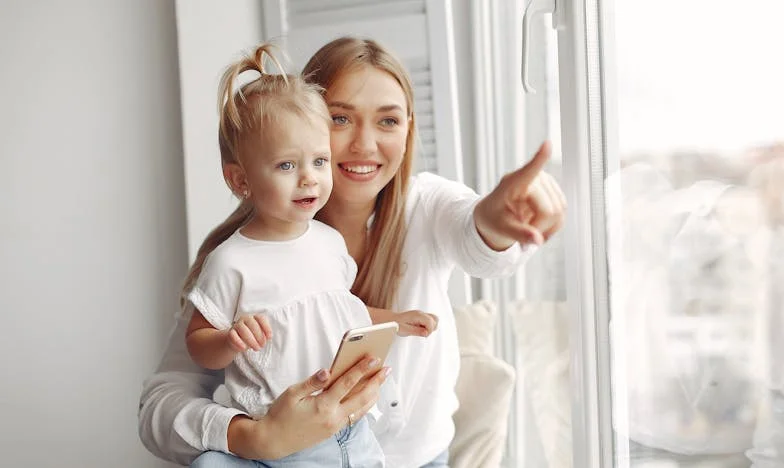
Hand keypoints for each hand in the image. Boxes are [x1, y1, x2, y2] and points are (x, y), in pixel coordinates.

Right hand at [227, 357, 388, 458]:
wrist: (274, 440)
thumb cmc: (281, 414)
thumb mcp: (292, 393)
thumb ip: (312, 382)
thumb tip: (328, 370)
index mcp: (322, 405)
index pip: (347, 383)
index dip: (362, 369)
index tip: (373, 358)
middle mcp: (333, 417)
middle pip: (362, 397)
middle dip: (376, 382)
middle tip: (386, 369)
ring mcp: (335, 426)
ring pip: (362, 409)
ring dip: (373, 394)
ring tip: (380, 381)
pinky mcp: (334, 430)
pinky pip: (354, 416)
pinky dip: (364, 405)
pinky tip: (367, 396)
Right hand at [228, 314, 271, 351]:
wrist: (238, 341)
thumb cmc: (253, 336)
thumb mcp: (260, 335)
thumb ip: (264, 334)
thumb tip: (267, 338)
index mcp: (255, 317)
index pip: (261, 318)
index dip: (266, 327)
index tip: (269, 337)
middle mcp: (245, 318)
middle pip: (252, 324)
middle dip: (259, 336)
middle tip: (262, 345)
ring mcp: (237, 325)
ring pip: (243, 329)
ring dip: (251, 340)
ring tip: (256, 348)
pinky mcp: (230, 333)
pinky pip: (233, 335)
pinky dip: (239, 342)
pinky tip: (244, 348)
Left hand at [394, 310, 438, 336]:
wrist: (391, 320)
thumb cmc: (396, 325)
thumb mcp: (404, 330)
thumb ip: (416, 331)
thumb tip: (427, 333)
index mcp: (417, 315)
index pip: (430, 321)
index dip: (429, 330)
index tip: (424, 335)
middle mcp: (420, 313)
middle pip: (435, 319)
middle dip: (431, 328)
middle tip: (422, 333)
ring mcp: (421, 314)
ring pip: (434, 319)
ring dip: (431, 327)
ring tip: (422, 331)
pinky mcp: (421, 317)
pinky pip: (430, 321)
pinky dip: (428, 326)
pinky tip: (421, 329)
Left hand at [474, 140, 566, 249]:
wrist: (495, 217)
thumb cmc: (493, 219)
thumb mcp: (500, 229)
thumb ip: (518, 234)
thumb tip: (537, 240)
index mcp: (512, 183)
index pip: (529, 170)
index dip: (540, 158)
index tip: (547, 144)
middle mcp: (533, 178)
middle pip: (550, 210)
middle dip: (539, 228)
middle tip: (524, 237)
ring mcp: (546, 183)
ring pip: (559, 213)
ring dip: (546, 229)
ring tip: (528, 231)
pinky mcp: (554, 191)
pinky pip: (562, 214)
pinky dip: (552, 227)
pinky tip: (538, 228)